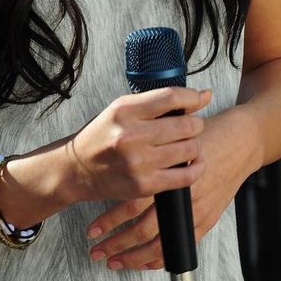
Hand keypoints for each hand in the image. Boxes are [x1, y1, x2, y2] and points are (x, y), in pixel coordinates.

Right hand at [66, 87, 211, 204]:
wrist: (76, 168)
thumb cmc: (103, 135)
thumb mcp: (122, 109)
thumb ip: (159, 101)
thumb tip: (204, 95)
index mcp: (124, 110)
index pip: (171, 97)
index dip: (193, 97)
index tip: (199, 99)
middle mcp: (130, 135)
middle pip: (185, 124)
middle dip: (196, 123)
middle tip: (192, 125)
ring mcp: (138, 162)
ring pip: (189, 149)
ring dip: (195, 145)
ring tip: (188, 143)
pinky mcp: (144, 185)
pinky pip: (185, 176)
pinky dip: (196, 167)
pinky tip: (194, 162)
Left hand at [85, 104, 260, 270]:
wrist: (240, 141)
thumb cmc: (203, 133)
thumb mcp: (170, 132)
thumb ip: (144, 144)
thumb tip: (108, 163)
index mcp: (168, 171)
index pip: (133, 201)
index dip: (111, 219)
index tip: (92, 229)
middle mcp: (182, 195)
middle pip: (143, 228)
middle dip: (116, 243)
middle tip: (96, 250)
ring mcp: (196, 210)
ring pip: (160, 243)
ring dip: (134, 255)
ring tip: (112, 260)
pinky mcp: (207, 219)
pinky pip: (180, 245)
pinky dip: (160, 258)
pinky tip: (143, 262)